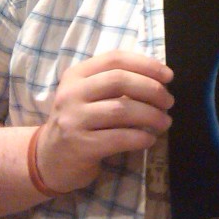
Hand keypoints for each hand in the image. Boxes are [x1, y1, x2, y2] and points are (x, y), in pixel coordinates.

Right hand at [36, 51, 173, 192]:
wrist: (49, 159)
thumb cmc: (80, 123)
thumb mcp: (90, 96)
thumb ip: (117, 83)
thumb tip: (161, 80)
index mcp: (76, 75)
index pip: (115, 59)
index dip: (146, 64)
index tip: (169, 76)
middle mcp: (71, 93)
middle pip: (120, 80)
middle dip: (152, 90)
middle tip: (169, 102)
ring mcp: (73, 120)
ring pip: (121, 110)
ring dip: (151, 116)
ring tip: (164, 122)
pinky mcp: (79, 145)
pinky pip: (119, 138)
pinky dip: (141, 138)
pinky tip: (149, 140)